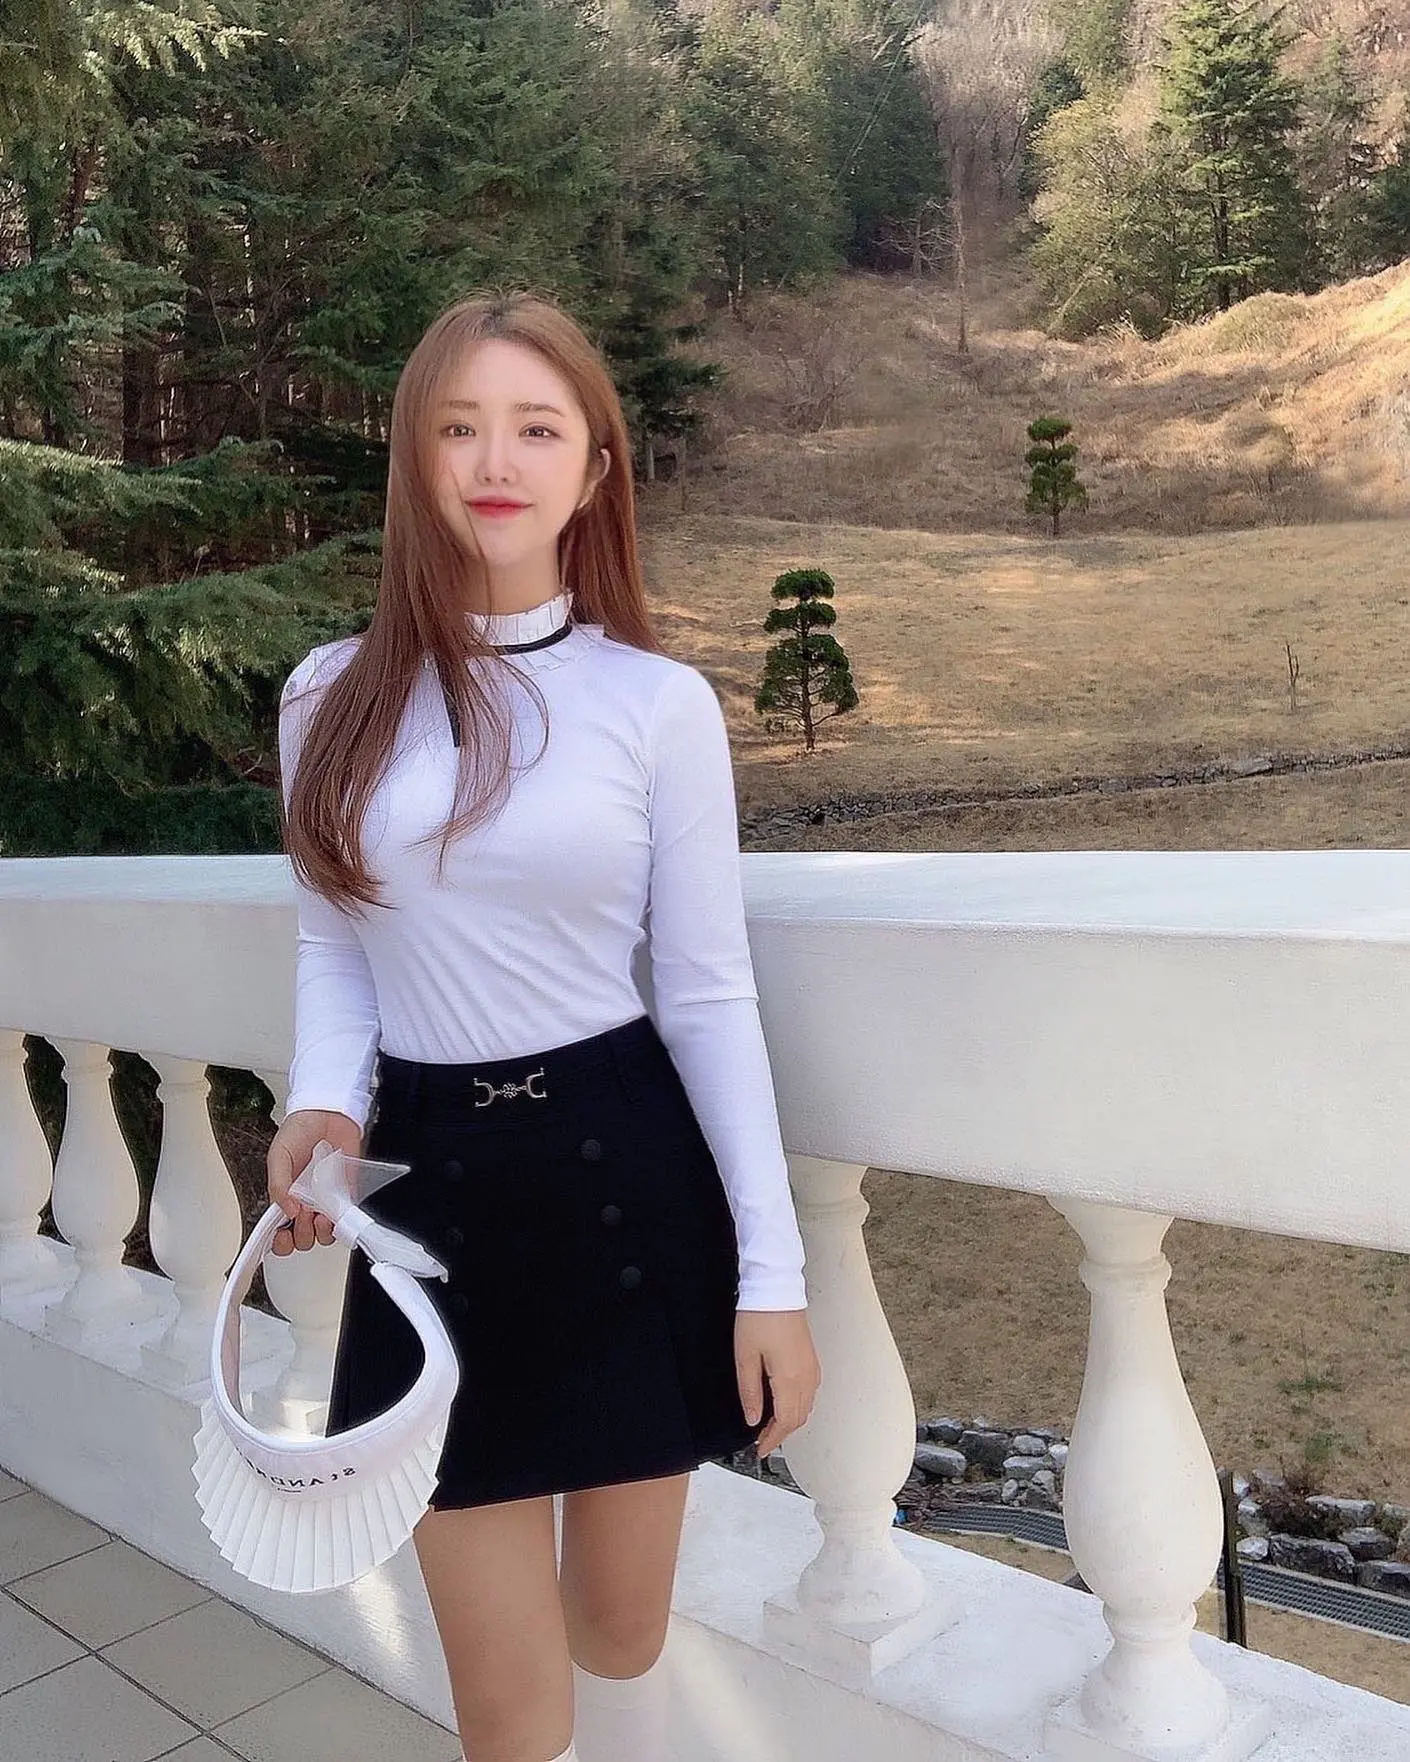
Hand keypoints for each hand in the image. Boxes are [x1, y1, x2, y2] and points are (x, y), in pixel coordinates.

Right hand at [265, 1109, 362, 1255]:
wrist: (327, 1113)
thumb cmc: (299, 1132)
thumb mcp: (278, 1157)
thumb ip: (278, 1186)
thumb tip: (287, 1212)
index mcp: (285, 1198)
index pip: (279, 1232)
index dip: (280, 1242)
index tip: (282, 1236)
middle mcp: (305, 1204)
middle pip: (302, 1239)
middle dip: (301, 1233)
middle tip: (302, 1213)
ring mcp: (326, 1200)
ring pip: (325, 1234)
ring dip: (322, 1232)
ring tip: (319, 1215)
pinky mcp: (346, 1193)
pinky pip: (345, 1217)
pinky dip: (341, 1220)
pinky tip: (335, 1212)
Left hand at [734, 1308, 820, 1460]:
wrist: (776, 1290)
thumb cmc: (759, 1319)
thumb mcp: (745, 1357)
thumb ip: (750, 1392)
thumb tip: (753, 1419)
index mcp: (789, 1379)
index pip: (785, 1422)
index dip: (772, 1440)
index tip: (760, 1450)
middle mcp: (806, 1376)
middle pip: (798, 1418)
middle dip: (781, 1433)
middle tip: (762, 1440)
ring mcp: (812, 1367)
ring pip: (806, 1407)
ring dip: (790, 1421)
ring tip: (769, 1425)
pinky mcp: (811, 1359)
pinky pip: (809, 1393)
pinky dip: (797, 1406)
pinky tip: (783, 1404)